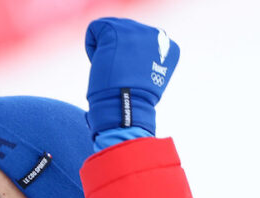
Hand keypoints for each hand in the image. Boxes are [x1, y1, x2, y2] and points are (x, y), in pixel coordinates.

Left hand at [85, 17, 179, 135]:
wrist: (125, 106)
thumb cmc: (134, 101)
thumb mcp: (150, 77)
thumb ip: (147, 59)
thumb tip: (134, 54)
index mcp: (167, 46)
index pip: (140, 43)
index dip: (130, 61)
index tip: (132, 78)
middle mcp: (156, 34)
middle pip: (125, 33)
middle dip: (118, 52)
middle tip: (119, 75)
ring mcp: (137, 30)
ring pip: (110, 30)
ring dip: (106, 49)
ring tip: (112, 70)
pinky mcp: (116, 31)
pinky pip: (95, 29)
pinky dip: (92, 47)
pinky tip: (100, 63)